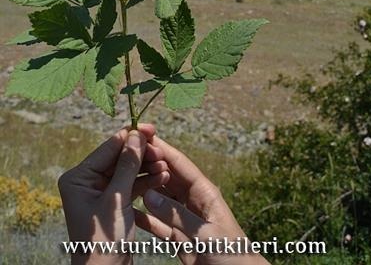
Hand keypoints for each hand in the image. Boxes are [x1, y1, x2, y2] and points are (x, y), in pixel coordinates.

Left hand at [58, 124, 168, 264]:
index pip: (108, 148)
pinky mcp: (113, 203)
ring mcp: (99, 192)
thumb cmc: (104, 242)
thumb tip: (136, 135)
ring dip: (147, 167)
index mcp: (78, 177)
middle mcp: (86, 182)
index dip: (131, 137)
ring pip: (127, 170)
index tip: (151, 128)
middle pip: (119, 158)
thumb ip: (127, 165)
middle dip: (142, 154)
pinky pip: (130, 185)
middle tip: (162, 151)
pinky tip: (162, 177)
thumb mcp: (117, 200)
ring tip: (165, 166)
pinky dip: (146, 181)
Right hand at [135, 136, 269, 264]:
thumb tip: (149, 195)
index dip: (161, 148)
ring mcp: (185, 219)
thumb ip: (177, 215)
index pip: (179, 163)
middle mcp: (193, 201)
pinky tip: (129, 212)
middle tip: (125, 155)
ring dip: (145, 189)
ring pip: (161, 198)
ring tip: (122, 179)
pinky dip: (145, 218)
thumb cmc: (231, 254)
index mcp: (204, 192)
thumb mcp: (204, 234)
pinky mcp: (180, 238)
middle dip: (149, 165)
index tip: (141, 135)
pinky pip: (159, 224)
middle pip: (167, 177)